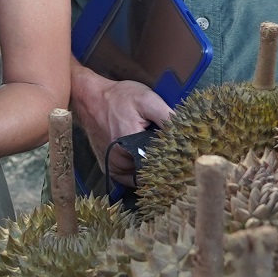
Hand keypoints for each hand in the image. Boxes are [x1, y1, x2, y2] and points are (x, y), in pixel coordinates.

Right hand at [69, 64, 171, 187]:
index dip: (174, 162)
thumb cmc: (119, 97)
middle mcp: (119, 159)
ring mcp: (112, 165)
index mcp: (131, 142)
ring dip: (150, 171)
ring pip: (139, 178)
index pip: (160, 165)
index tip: (182, 158)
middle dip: (163, 167)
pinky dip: (137, 174)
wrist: (90, 98)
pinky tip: (144, 161)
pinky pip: (127, 179)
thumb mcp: (147, 99)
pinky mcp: (108, 167)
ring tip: (158, 155)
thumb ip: (167, 116)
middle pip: (150, 173)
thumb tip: (187, 132)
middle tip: (172, 155)